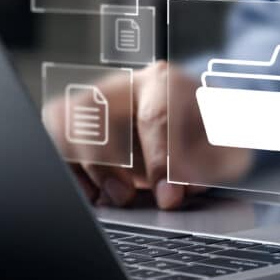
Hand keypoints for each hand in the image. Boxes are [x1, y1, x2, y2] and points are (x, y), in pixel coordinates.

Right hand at [42, 61, 251, 208]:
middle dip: (108, 161)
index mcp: (166, 83)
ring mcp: (96, 100)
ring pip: (66, 120)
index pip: (158, 116)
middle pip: (97, 109)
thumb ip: (210, 165)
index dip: (163, 161)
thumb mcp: (226, 146)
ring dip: (82, 165)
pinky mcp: (77, 120)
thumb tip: (180, 188)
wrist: (197, 120)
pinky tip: (91, 191)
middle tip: (127, 197)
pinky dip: (68, 168)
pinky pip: (54, 136)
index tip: (169, 196)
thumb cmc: (209, 133)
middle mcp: (125, 85)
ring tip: (109, 195)